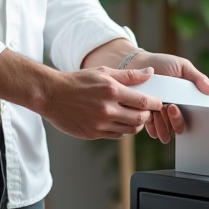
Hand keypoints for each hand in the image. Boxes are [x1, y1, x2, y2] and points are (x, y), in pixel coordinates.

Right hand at [41, 66, 163, 139]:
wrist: (51, 94)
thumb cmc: (76, 81)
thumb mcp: (102, 72)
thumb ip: (128, 75)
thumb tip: (149, 72)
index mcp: (111, 91)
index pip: (142, 101)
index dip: (154, 103)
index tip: (157, 102)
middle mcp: (107, 108)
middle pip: (139, 118)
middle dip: (147, 115)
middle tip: (146, 110)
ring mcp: (100, 123)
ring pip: (130, 130)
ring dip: (136, 124)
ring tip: (133, 116)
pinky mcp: (93, 133)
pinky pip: (116, 135)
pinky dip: (122, 130)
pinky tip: (119, 121)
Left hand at [126, 51, 208, 143]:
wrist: (138, 63)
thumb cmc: (162, 64)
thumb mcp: (183, 67)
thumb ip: (199, 79)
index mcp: (186, 101)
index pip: (193, 117)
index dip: (190, 117)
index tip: (178, 107)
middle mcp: (175, 111)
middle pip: (180, 127)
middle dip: (176, 121)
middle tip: (170, 107)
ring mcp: (161, 116)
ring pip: (167, 132)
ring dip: (164, 126)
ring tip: (157, 111)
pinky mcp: (148, 118)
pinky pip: (153, 131)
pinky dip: (152, 127)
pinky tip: (149, 117)